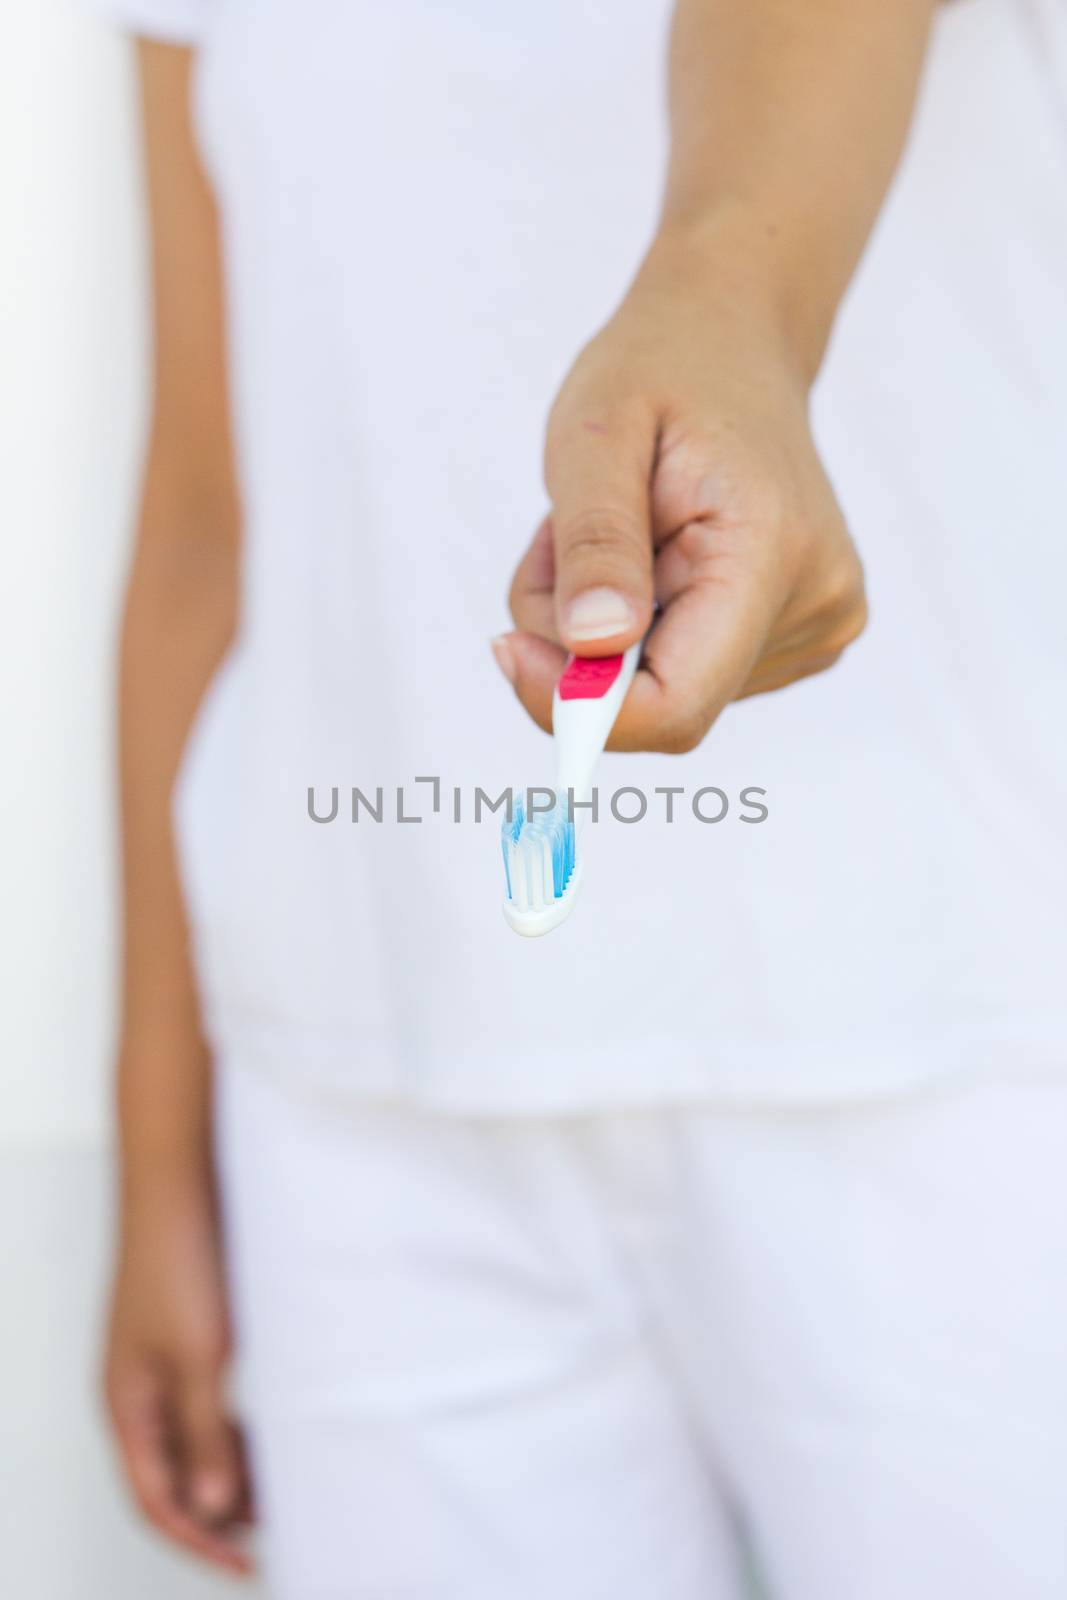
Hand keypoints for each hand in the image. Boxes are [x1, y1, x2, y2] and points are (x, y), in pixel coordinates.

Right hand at [102, 1149, 253, 1575]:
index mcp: (127, 1405)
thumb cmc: (180, 1258)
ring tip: (287, 1492)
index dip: (201, 1541)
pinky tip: (278, 1430)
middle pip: (174, 1475)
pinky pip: (208, 1400)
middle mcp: (138, 1390)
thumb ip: (207, 1434)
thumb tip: (216, 1509)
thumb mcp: (200, 1356)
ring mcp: (160, 1361)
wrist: (181, 1177)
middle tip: (281, 1535)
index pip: (156, 1499)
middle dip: (221, 1511)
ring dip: (234, 1468)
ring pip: (195, 1437)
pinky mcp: (187, 1332)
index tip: (250, 1567)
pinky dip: (239, 1426)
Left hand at [496, 231, 866, 750]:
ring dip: (600, 629)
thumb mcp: (597, 432)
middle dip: (578, 644)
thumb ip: (594, 542)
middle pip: (658, 702)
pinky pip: (682, 671)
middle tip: (561, 540)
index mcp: (774, 552)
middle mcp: (816, 603)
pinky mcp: (799, 637)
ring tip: (617, 527)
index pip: (678, 707)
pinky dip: (636, 626)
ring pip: (660, 689)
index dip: (581, 708)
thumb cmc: (664, 370)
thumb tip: (593, 646)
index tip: (508, 648)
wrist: (736, 341)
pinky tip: (651, 550)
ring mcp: (817, 625)